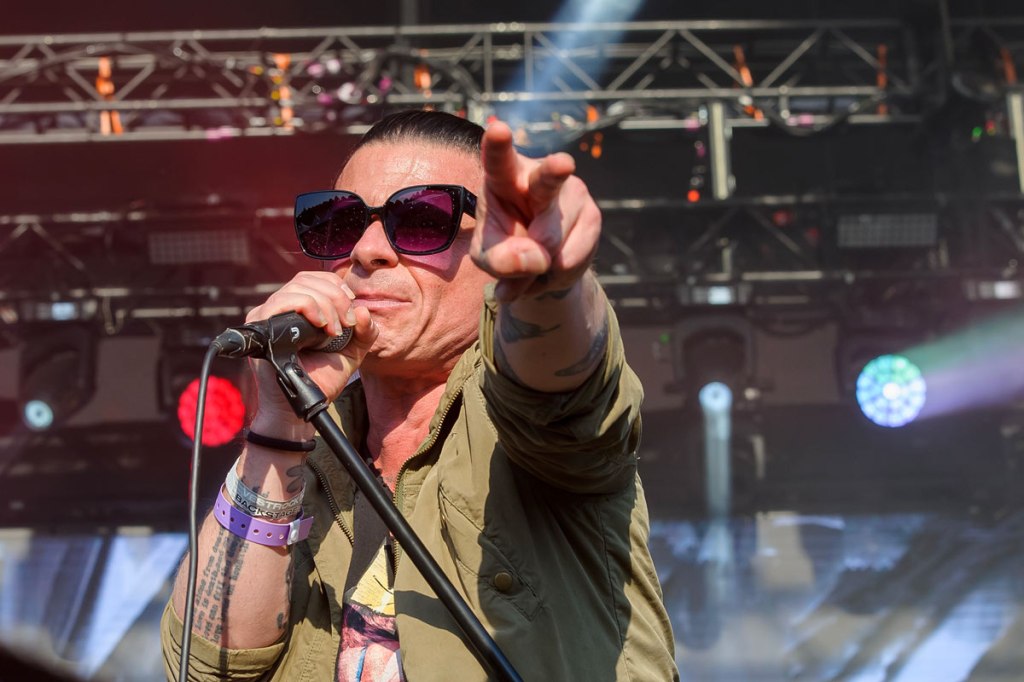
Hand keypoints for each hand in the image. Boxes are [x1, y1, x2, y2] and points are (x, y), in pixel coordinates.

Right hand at [244, 271, 376, 428]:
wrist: (305, 405)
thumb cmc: (324, 378)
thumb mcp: (353, 351)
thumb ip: (365, 331)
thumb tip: (364, 310)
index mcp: (299, 309)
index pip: (313, 278)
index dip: (336, 286)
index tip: (351, 310)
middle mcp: (280, 308)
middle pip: (305, 280)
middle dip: (334, 297)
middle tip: (347, 322)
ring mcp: (267, 316)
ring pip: (295, 288)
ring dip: (323, 304)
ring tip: (333, 330)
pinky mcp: (260, 326)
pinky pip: (280, 302)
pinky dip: (305, 307)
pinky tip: (320, 326)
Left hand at [470, 121, 601, 301]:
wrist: (541, 264)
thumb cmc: (505, 247)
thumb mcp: (488, 256)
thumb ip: (499, 259)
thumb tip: (536, 259)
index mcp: (503, 176)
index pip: (498, 159)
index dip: (498, 145)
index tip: (499, 129)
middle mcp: (538, 176)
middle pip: (547, 178)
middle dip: (555, 171)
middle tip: (562, 165)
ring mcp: (570, 193)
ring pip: (551, 240)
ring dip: (539, 264)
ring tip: (535, 261)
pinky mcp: (592, 215)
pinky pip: (570, 258)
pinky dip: (557, 273)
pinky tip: (553, 264)